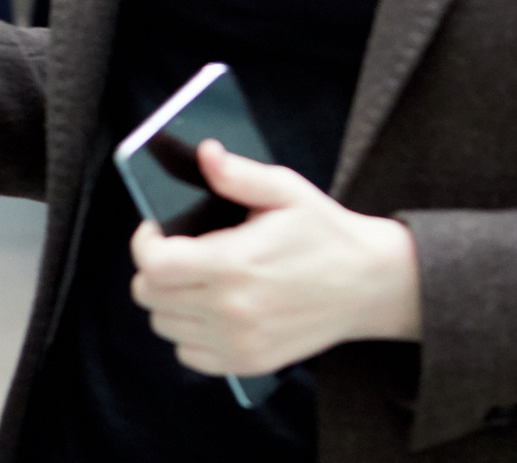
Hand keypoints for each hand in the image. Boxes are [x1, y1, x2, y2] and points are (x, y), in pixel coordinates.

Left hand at [129, 142, 421, 376]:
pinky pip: (190, 355)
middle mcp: (232, 310)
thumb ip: (238, 173)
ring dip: (168, 301)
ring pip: (164, 326)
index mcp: (234, 264)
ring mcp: (241, 342)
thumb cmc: (325, 233)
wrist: (371, 285)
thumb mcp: (286, 190)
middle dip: (153, 269)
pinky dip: (188, 333)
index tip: (156, 229)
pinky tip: (208, 310)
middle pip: (150, 296)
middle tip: (175, 252)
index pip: (154, 265)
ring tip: (192, 279)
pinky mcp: (251, 363)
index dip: (144, 243)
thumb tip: (204, 153)